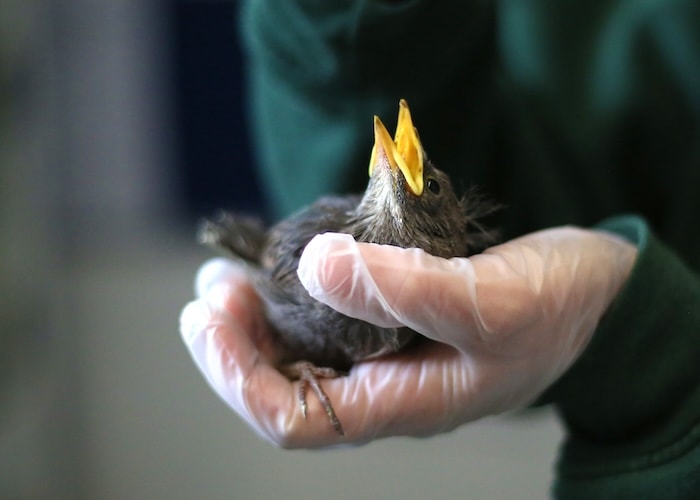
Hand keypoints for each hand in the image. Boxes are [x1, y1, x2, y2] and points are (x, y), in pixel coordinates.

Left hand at [180, 227, 635, 447]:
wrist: (595, 291)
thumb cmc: (555, 306)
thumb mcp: (491, 300)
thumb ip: (406, 289)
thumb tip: (316, 267)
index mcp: (402, 402)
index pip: (294, 418)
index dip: (238, 376)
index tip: (210, 318)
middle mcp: (384, 386)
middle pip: (282, 389)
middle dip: (232, 346)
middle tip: (210, 290)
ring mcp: (387, 354)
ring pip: (298, 354)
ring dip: (254, 320)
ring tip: (224, 278)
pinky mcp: (394, 319)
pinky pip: (326, 321)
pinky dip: (291, 298)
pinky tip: (279, 268)